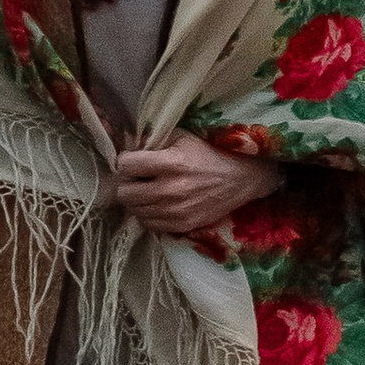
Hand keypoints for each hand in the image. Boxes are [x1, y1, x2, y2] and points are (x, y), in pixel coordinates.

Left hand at [111, 140, 282, 240]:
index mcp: (171, 163)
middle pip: (124, 193)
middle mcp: (171, 190)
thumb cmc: (208, 154)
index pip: (125, 165)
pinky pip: (148, 224)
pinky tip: (159, 203)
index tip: (132, 160)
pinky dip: (149, 214)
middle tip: (138, 178)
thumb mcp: (182, 138)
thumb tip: (127, 146)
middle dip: (127, 182)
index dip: (125, 161)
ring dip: (138, 199)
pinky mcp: (181, 226)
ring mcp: (176, 212)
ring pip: (134, 210)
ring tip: (149, 190)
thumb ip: (153, 142)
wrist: (240, 179)